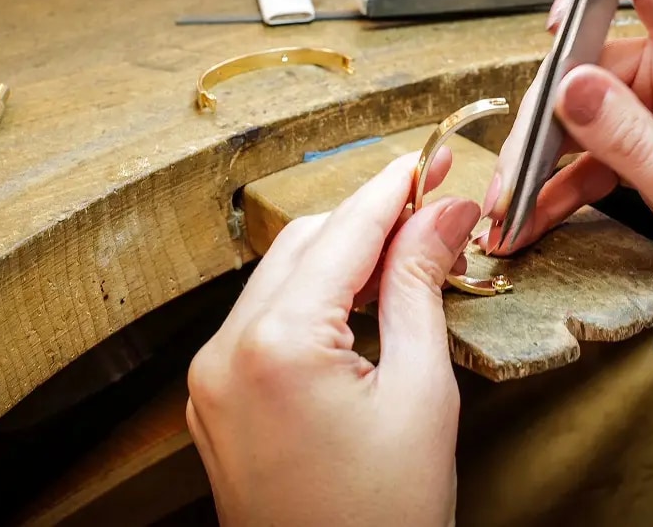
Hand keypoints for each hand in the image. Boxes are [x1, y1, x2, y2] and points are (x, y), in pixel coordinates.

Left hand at [186, 150, 479, 526]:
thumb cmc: (384, 520)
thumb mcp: (420, 395)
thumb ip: (418, 288)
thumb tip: (441, 216)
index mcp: (274, 346)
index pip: (343, 232)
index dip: (395, 188)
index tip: (435, 161)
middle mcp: (225, 354)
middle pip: (305, 244)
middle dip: (369, 219)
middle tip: (434, 207)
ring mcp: (212, 382)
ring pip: (280, 278)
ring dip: (342, 258)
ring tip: (408, 256)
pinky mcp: (215, 406)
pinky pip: (263, 322)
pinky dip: (312, 300)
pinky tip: (360, 303)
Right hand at [483, 0, 652, 315]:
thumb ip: (635, 145)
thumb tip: (567, 85)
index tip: (558, 30)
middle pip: (594, 57)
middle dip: (543, 112)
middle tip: (511, 178)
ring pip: (582, 109)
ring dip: (540, 158)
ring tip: (507, 212)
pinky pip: (593, 153)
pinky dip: (559, 184)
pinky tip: (530, 221)